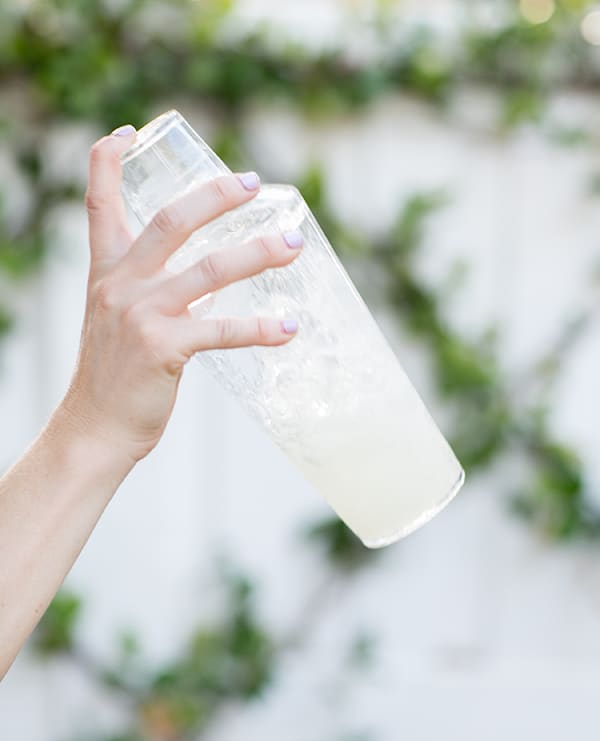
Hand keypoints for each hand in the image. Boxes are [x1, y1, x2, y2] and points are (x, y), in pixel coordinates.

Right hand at [60, 125, 302, 464]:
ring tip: (292, 246)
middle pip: (172, 221)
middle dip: (217, 196)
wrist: (95, 427)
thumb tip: (212, 281)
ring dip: (258, 254)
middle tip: (254, 183)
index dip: (108, 161)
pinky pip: (223, 330)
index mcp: (106, 272)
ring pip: (210, 269)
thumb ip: (155, 291)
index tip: (129, 132)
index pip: (98, 202)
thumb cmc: (114, 375)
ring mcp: (142, 314)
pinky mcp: (164, 349)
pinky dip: (261, 329)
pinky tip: (289, 327)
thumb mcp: (119, 319)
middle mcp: (120, 284)